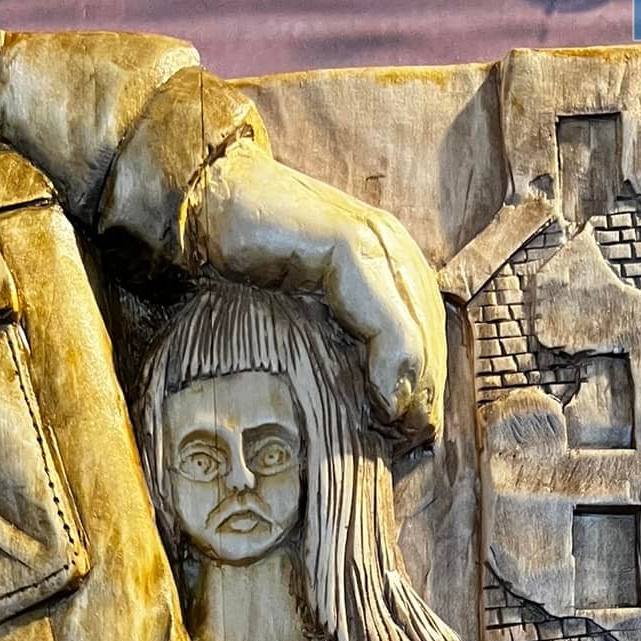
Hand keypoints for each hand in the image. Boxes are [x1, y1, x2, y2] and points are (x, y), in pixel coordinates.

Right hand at [195, 142, 446, 444]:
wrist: (212, 200)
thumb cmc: (251, 256)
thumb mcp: (307, 300)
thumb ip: (343, 326)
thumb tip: (374, 391)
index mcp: (390, 255)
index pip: (425, 326)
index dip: (425, 381)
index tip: (411, 431)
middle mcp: (391, 245)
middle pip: (428, 329)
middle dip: (426, 389)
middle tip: (411, 440)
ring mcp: (372, 241)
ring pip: (415, 324)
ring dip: (416, 384)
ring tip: (403, 427)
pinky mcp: (346, 245)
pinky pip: (383, 311)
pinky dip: (391, 359)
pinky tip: (386, 398)